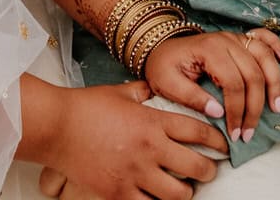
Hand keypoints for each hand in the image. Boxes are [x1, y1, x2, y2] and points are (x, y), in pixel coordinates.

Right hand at [43, 80, 225, 199]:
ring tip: (184, 187)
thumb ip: (143, 92)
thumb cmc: (86, 106)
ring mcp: (135, 175)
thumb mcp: (120, 92)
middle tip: (209, 169)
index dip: (215, 139)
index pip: (196, 131)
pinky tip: (158, 196)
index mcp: (151, 122)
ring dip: (186, 191)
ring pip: (178, 194)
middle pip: (196, 167)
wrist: (57, 127)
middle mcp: (149, 150)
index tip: (222, 145)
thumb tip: (154, 90)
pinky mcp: (120, 194)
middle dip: (208, 169)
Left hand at [144, 28, 279, 144]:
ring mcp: (234, 37)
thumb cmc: (164, 66)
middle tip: (249, 133)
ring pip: (264, 57)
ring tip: (276, 108)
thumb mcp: (167, 83)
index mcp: (208, 50)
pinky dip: (276, 45)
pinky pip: (263, 37)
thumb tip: (218, 113)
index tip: (235, 134)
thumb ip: (191, 97)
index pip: (233, 83)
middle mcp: (225, 40)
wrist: (161, 47)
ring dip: (274, 83)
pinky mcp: (239, 39)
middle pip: (253, 74)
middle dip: (255, 108)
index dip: (237, 112)